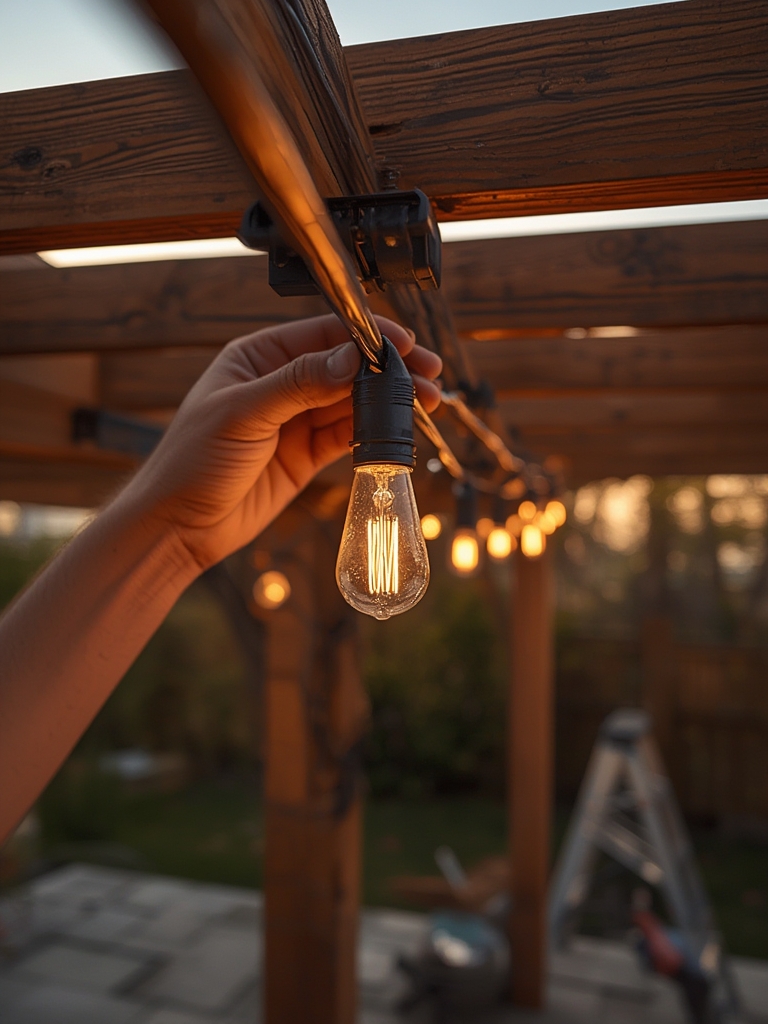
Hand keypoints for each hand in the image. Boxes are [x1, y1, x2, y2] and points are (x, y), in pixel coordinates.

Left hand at [126, 314, 441, 570]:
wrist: (178, 526)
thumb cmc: (192, 461)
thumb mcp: (244, 414)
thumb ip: (299, 384)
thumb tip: (352, 358)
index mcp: (258, 357)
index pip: (323, 334)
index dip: (367, 336)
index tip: (404, 344)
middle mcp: (280, 383)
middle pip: (346, 367)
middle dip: (389, 369)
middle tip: (429, 373)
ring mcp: (295, 420)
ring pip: (353, 402)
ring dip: (389, 401)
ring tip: (427, 402)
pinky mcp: (305, 456)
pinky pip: (348, 436)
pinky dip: (375, 432)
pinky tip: (399, 428)